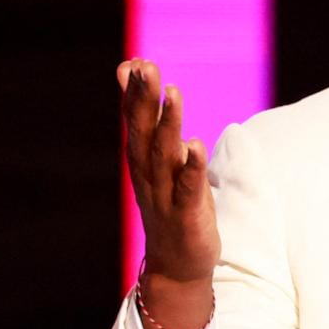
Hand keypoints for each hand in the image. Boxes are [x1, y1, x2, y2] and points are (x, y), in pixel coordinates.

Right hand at [119, 58, 220, 285]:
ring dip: (168, 123)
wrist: (176, 267)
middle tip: (144, 66)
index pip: (135, 122)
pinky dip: (189, 167)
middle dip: (143, 99)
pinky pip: (188, 188)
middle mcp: (149, 176)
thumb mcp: (159, 163)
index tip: (134, 62)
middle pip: (144, 133)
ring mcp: (166, 196)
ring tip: (172, 92)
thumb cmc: (170, 207)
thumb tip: (138, 79)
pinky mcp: (187, 215)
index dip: (134, 93)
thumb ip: (150, 124)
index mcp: (142, 163)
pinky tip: (194, 145)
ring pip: (165, 155)